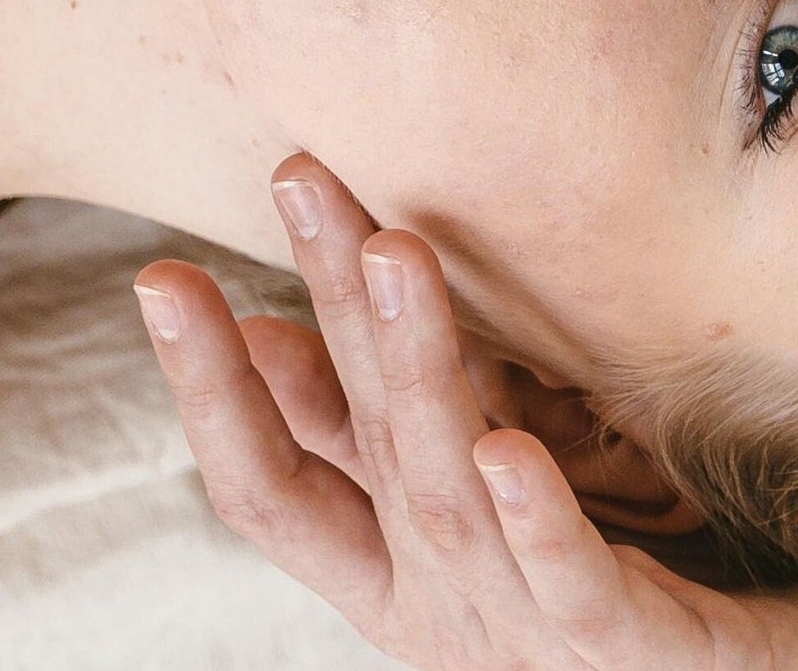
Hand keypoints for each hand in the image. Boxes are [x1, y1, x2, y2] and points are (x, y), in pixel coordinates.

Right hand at [135, 155, 797, 670]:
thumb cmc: (627, 596)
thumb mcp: (481, 501)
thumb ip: (386, 432)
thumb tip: (271, 329)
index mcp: (402, 573)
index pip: (273, 482)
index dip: (211, 386)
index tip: (159, 274)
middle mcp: (447, 611)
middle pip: (363, 452)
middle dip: (324, 309)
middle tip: (298, 174)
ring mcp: (534, 641)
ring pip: (450, 496)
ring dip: (417, 368)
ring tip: (390, 249)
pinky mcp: (637, 653)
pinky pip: (577, 587)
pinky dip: (536, 520)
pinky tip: (506, 449)